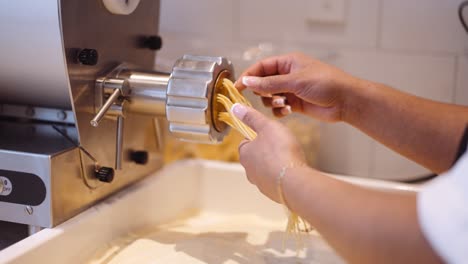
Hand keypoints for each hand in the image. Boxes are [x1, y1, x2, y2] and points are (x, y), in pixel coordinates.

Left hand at [231, 103, 306, 202]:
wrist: (294, 181)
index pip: (245, 142)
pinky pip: (276, 181)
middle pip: (255, 157)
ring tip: (288, 158)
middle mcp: (249, 171)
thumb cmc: (280, 152)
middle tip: (280, 145)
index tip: (266, 133)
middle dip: (266, 151)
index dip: (256, 136)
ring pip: (265, 170)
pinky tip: (292, 171)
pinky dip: (282, 176)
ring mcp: (261, 184)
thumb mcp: (267, 126)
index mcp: (245, 154)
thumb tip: (235, 108)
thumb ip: (252, 117)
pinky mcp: (274, 193)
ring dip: (274, 165)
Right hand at [236, 52, 362, 121]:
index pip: (261, 67)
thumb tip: (247, 81)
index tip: (237, 87)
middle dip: (264, 92)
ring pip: (270, 97)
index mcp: (288, 62)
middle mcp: (288, 75)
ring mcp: (291, 90)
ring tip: (285, 103)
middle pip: (263, 83)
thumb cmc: (325, 83)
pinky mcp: (295, 104)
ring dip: (273, 102)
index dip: (248, 76)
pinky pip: (278, 108)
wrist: (346, 101)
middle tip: (270, 96)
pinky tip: (288, 111)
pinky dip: (280, 111)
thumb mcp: (295, 81)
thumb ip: (269, 83)